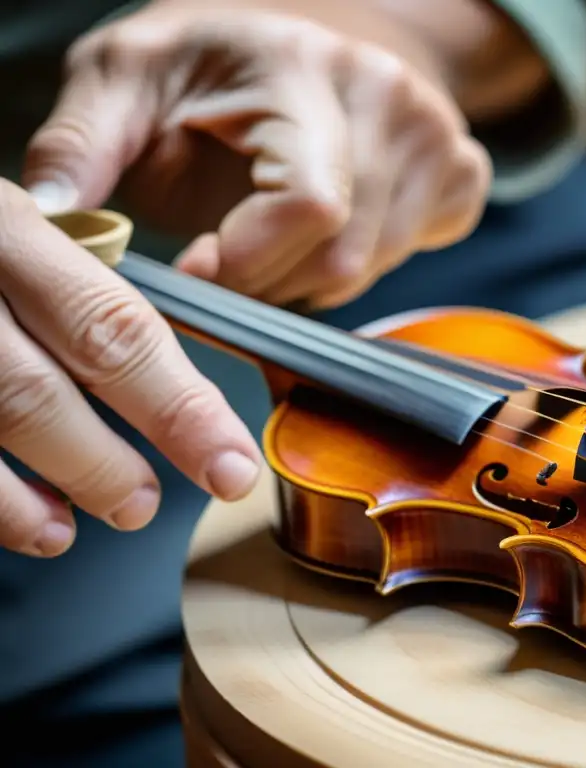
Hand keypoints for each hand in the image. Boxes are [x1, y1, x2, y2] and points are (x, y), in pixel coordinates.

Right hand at [0, 181, 260, 557]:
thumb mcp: (12, 228)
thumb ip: (69, 289)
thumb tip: (160, 381)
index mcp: (8, 227)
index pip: (114, 329)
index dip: (182, 408)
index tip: (230, 463)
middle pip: (35, 390)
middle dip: (103, 463)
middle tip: (144, 505)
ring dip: (32, 494)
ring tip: (78, 523)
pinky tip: (21, 519)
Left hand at [22, 2, 492, 309]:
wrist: (309, 31)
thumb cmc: (214, 61)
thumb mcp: (126, 76)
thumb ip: (81, 141)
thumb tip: (54, 219)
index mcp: (304, 69)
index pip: (309, 206)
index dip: (247, 262)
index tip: (197, 265)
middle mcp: (390, 99)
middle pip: (342, 254)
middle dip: (268, 280)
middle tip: (226, 252)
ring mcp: (438, 136)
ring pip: (374, 267)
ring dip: (307, 277)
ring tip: (268, 233)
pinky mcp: (462, 171)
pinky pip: (411, 257)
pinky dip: (361, 264)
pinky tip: (329, 224)